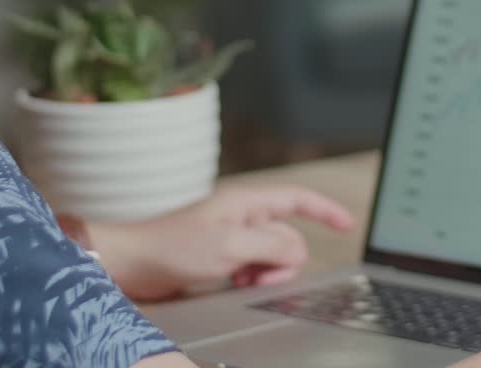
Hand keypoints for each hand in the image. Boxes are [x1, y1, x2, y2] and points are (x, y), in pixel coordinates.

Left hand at [88, 185, 354, 301]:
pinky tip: (233, 282)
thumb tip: (298, 250)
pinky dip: (250, 277)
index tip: (347, 225)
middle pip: (288, 236)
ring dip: (265, 271)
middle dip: (283, 259)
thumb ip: (272, 245)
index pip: (298, 199)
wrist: (134, 263)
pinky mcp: (222, 256)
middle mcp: (242, 215)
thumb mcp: (230, 246)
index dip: (326, 210)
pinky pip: (254, 267)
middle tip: (258, 274)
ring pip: (273, 255)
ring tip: (240, 278)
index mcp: (247, 201)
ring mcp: (233, 236)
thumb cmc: (173, 248)